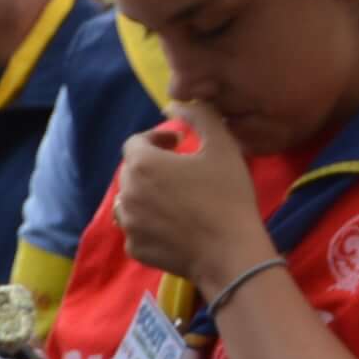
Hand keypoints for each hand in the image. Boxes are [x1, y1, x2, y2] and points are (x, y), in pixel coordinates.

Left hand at [112, 100, 274, 287]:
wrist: (231, 252)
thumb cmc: (228, 196)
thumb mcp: (222, 146)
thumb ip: (199, 117)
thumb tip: (174, 106)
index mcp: (142, 165)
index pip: (135, 143)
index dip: (156, 140)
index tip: (178, 145)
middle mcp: (126, 193)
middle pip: (131, 171)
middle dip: (151, 166)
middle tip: (181, 170)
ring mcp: (128, 223)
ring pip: (129, 200)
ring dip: (146, 193)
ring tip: (175, 197)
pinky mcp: (134, 248)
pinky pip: (136, 228)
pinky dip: (149, 222)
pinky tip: (175, 224)